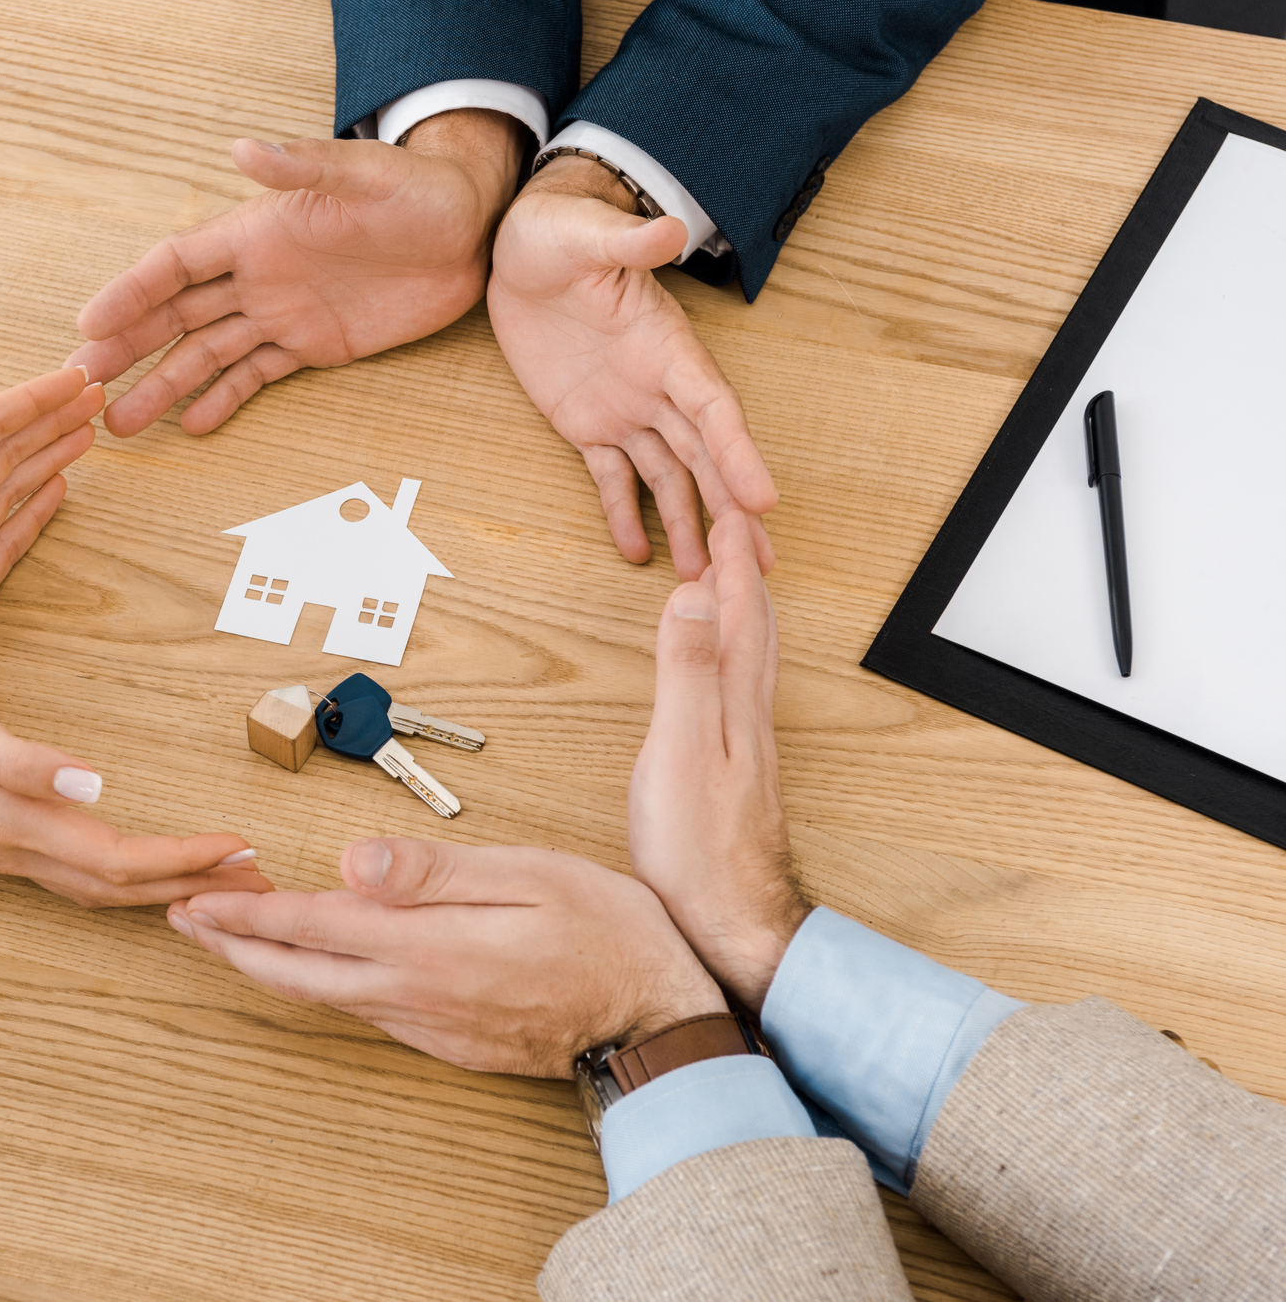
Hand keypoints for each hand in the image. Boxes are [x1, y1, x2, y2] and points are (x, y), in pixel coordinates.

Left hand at [0, 366, 103, 679]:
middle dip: (53, 418)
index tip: (77, 379)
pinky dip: (39, 505)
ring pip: (20, 482)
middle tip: (95, 395)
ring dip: (52, 452)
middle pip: (14, 447)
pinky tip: (59, 486)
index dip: (37, 400)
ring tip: (86, 432)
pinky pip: (17, 531)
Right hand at [0, 664, 274, 907]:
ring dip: (169, 886)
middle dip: (195, 884)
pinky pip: (85, 877)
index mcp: (18, 824)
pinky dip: (132, 881)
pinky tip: (156, 872)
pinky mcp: (10, 840)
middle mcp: (21, 851)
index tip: (239, 847)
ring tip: (227, 877)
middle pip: (124, 886)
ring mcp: (14, 852)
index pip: (119, 858)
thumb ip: (22, 757)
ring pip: (106, 888)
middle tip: (261, 879)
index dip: (183, 858)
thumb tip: (90, 780)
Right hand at [68, 109, 524, 435]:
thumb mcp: (364, 175)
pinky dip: (224, 400)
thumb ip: (304, 166)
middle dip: (128, 347)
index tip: (89, 323)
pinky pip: (257, 376)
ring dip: (165, 385)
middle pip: (176, 314)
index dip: (130, 292)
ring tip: (121, 422)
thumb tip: (243, 149)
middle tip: (84, 381)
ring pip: (207, 353)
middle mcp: (258, 275)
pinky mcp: (314, 345)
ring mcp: (283, 312)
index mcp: (257, 231)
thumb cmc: (417, 189)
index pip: (175, 265)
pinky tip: (192, 427)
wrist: (471, 229)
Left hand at [165, 837, 723, 1078]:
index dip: (245, 913)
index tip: (195, 899)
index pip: (311, 926)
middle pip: (297, 974)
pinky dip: (320, 984)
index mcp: (426, 947)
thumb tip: (351, 863)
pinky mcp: (448, 1041)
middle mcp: (414, 995)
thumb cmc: (607, 933)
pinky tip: (316, 968)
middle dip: (232, 946)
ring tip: (232, 937)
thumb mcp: (528, 876)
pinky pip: (364, 1012)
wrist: (659, 1021)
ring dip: (271, 966)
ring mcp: (429, 1025)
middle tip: (184, 921)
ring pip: (325, 997)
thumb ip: (434, 871)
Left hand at [488, 157, 777, 579]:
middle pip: (704, 456)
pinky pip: (610, 476)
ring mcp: (625, 407)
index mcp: (667, 345)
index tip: (763, 502)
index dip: (740, 455)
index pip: (714, 409)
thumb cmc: (559, 230)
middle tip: (757, 564)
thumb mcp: (586, 233)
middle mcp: (656, 384)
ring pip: (666, 475)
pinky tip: (636, 553)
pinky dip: (623, 513)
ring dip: (686, 523)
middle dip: (730, 509)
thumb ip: (628, 242)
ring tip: (700, 576)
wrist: (518, 246)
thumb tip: (670, 229)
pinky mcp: (587, 422)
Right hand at [627, 513, 808, 1012]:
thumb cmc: (699, 851)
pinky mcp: (734, 771)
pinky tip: (721, 670)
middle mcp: (749, 717)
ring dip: (744, 613)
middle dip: (746, 575)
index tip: (727, 513)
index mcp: (736, 703)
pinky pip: (738, 688)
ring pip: (751, 659)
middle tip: (737, 530)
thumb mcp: (680, 752)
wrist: (731, 924)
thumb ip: (686, 673)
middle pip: (756, 629)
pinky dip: (732, 656)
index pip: (738, 615)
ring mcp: (746, 745)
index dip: (730, 563)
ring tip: (734, 584)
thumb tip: (695, 598)